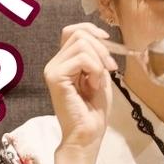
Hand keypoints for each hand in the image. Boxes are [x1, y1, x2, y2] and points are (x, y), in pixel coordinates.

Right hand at [43, 23, 117, 154]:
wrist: (88, 134)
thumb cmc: (94, 111)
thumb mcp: (100, 76)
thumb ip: (97, 57)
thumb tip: (101, 38)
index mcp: (64, 62)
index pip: (72, 31)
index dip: (91, 30)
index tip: (108, 41)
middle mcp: (55, 63)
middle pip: (79, 34)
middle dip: (101, 48)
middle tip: (110, 69)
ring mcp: (53, 69)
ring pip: (82, 44)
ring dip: (98, 62)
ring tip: (98, 82)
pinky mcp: (55, 77)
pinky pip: (82, 59)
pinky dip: (95, 70)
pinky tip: (93, 86)